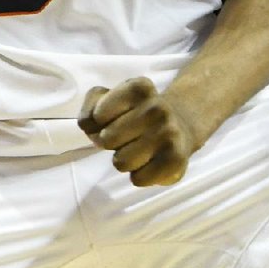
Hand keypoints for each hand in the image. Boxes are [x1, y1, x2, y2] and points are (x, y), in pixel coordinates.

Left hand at [78, 77, 197, 186]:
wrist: (180, 125)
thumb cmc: (134, 114)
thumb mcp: (109, 98)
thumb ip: (90, 106)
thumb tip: (88, 125)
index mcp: (139, 88)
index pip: (98, 115)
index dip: (99, 120)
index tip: (112, 118)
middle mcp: (157, 107)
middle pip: (107, 139)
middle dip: (110, 142)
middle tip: (125, 137)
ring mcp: (169, 133)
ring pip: (121, 162)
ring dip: (124, 160)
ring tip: (137, 149)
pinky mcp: (176, 159)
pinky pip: (138, 179)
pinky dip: (138, 176)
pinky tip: (149, 162)